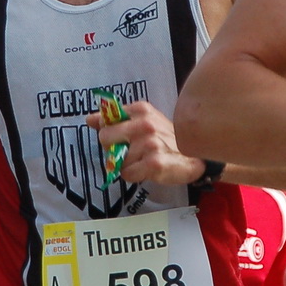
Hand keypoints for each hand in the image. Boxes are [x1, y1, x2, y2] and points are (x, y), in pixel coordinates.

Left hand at [89, 100, 203, 185]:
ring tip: (145, 160)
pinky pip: (127, 173)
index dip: (109, 132)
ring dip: (128, 164)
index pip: (106, 119)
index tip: (118, 137)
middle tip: (131, 152)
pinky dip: (134, 175)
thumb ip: (117, 120)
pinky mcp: (154, 163)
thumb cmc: (166, 139)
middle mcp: (145, 124)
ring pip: (117, 160)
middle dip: (113, 149)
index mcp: (141, 110)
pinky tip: (148, 170)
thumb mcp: (144, 122)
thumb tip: (89, 119)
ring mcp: (149, 143)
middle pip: (105, 138)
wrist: (195, 157)